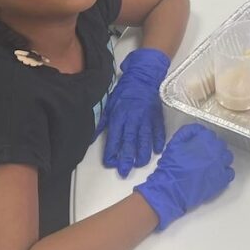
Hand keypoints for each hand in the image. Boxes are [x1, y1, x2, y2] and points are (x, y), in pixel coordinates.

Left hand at [101, 48, 169, 176]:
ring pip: (145, 140)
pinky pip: (158, 132)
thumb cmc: (124, 91)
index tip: (110, 163)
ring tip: (139, 164)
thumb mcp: (109, 104)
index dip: (111, 152)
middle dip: (126, 158)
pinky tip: (156, 151)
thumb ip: (102, 121)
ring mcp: (147, 119)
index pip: (114, 138)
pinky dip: (158, 142)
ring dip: (142, 153)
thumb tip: (91, 136)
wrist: (144, 77)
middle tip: (124, 172)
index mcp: (119, 116)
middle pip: (130, 142)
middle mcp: (133, 119)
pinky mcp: (157, 117)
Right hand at [134, 123, 234, 230]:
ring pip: (227, 156)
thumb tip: (196, 129)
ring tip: (211, 162)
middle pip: (220, 144)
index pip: (209, 134)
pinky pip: (229, 172)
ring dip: (220, 157)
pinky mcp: (222, 180)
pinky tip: (216, 173)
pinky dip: (224, 171)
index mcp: (205, 140)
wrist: (172, 189)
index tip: (198, 143)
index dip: (203, 138)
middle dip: (212, 147)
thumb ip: (186, 132)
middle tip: (202, 154)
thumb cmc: (172, 167)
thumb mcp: (174, 143)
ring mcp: (220, 165)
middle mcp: (216, 151)